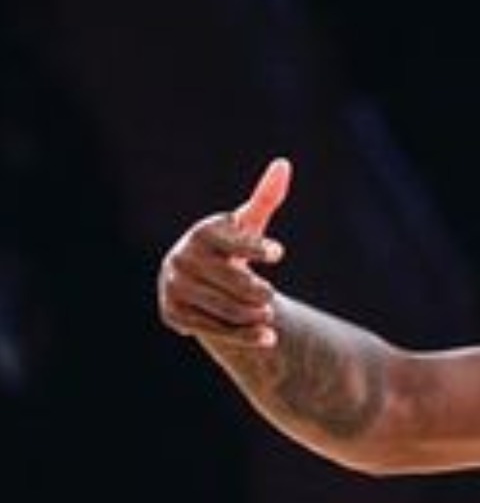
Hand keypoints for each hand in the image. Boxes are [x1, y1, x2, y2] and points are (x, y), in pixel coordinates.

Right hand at [156, 157, 291, 347]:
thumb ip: (266, 198)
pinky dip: (245, 335)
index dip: (255, 247)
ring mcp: (175, 287)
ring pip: (227, 308)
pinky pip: (216, 329)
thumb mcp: (247, 224)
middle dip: (259, 291)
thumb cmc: (230, 247)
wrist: (198, 279)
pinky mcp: (174, 314)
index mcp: (203, 234)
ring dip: (255, 315)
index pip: (233, 241)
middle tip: (269, 294)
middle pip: (234, 282)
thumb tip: (283, 165)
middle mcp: (183, 258)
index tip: (278, 252)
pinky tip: (268, 337)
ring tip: (269, 315)